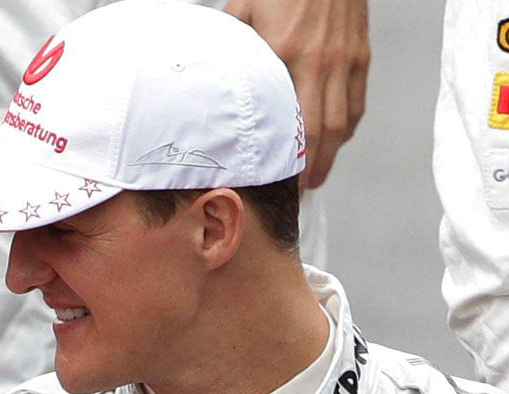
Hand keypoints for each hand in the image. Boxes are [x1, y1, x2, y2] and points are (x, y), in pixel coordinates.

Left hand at [226, 0, 369, 188]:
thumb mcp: (246, 9)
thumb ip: (235, 46)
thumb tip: (216, 77)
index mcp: (289, 55)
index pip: (294, 122)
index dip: (289, 158)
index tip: (276, 179)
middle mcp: (323, 63)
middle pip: (323, 132)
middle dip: (312, 168)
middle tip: (300, 192)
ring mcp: (347, 59)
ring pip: (344, 122)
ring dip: (331, 154)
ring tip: (316, 176)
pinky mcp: (360, 53)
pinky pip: (357, 101)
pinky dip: (347, 127)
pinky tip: (335, 141)